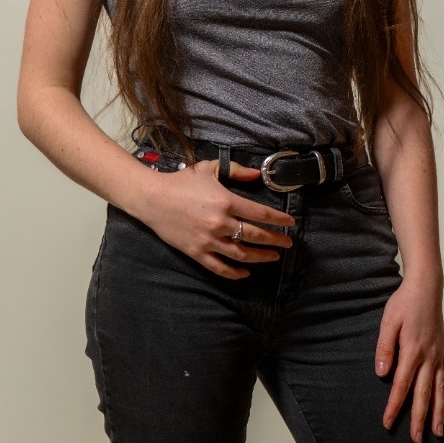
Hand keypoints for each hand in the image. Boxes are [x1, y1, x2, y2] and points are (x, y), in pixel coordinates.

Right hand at [137, 158, 294, 279]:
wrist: (153, 198)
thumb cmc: (182, 182)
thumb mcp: (210, 169)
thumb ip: (236, 170)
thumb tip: (257, 174)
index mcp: (226, 202)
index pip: (261, 214)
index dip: (279, 220)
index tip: (290, 223)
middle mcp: (220, 223)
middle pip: (255, 236)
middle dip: (275, 240)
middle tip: (288, 243)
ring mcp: (208, 240)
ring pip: (241, 254)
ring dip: (261, 257)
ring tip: (273, 256)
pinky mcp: (197, 252)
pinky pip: (219, 267)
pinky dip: (235, 273)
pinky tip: (246, 272)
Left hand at [375, 277, 443, 442]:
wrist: (426, 287)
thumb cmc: (404, 303)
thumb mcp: (388, 322)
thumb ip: (384, 348)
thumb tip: (381, 374)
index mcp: (412, 351)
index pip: (401, 385)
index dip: (394, 406)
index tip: (388, 422)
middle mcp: (428, 358)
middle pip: (424, 394)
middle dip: (420, 419)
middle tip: (417, 440)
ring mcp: (438, 356)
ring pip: (439, 391)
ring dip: (438, 413)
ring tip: (438, 434)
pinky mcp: (441, 353)